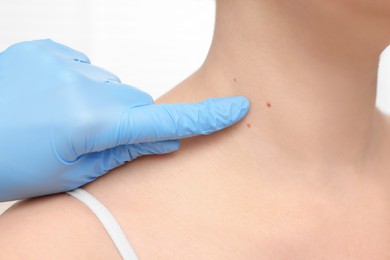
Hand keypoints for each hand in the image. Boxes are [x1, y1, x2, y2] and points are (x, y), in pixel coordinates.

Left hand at [0, 40, 249, 200]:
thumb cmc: (10, 165)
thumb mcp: (74, 174)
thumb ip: (124, 151)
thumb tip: (163, 139)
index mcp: (91, 123)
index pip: (163, 121)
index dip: (203, 117)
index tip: (235, 107)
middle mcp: (81, 86)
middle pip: (135, 100)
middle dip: (127, 119)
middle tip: (93, 138)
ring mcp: (61, 62)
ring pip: (110, 84)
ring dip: (101, 102)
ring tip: (63, 120)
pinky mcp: (45, 49)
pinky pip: (83, 66)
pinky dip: (79, 83)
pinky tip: (52, 98)